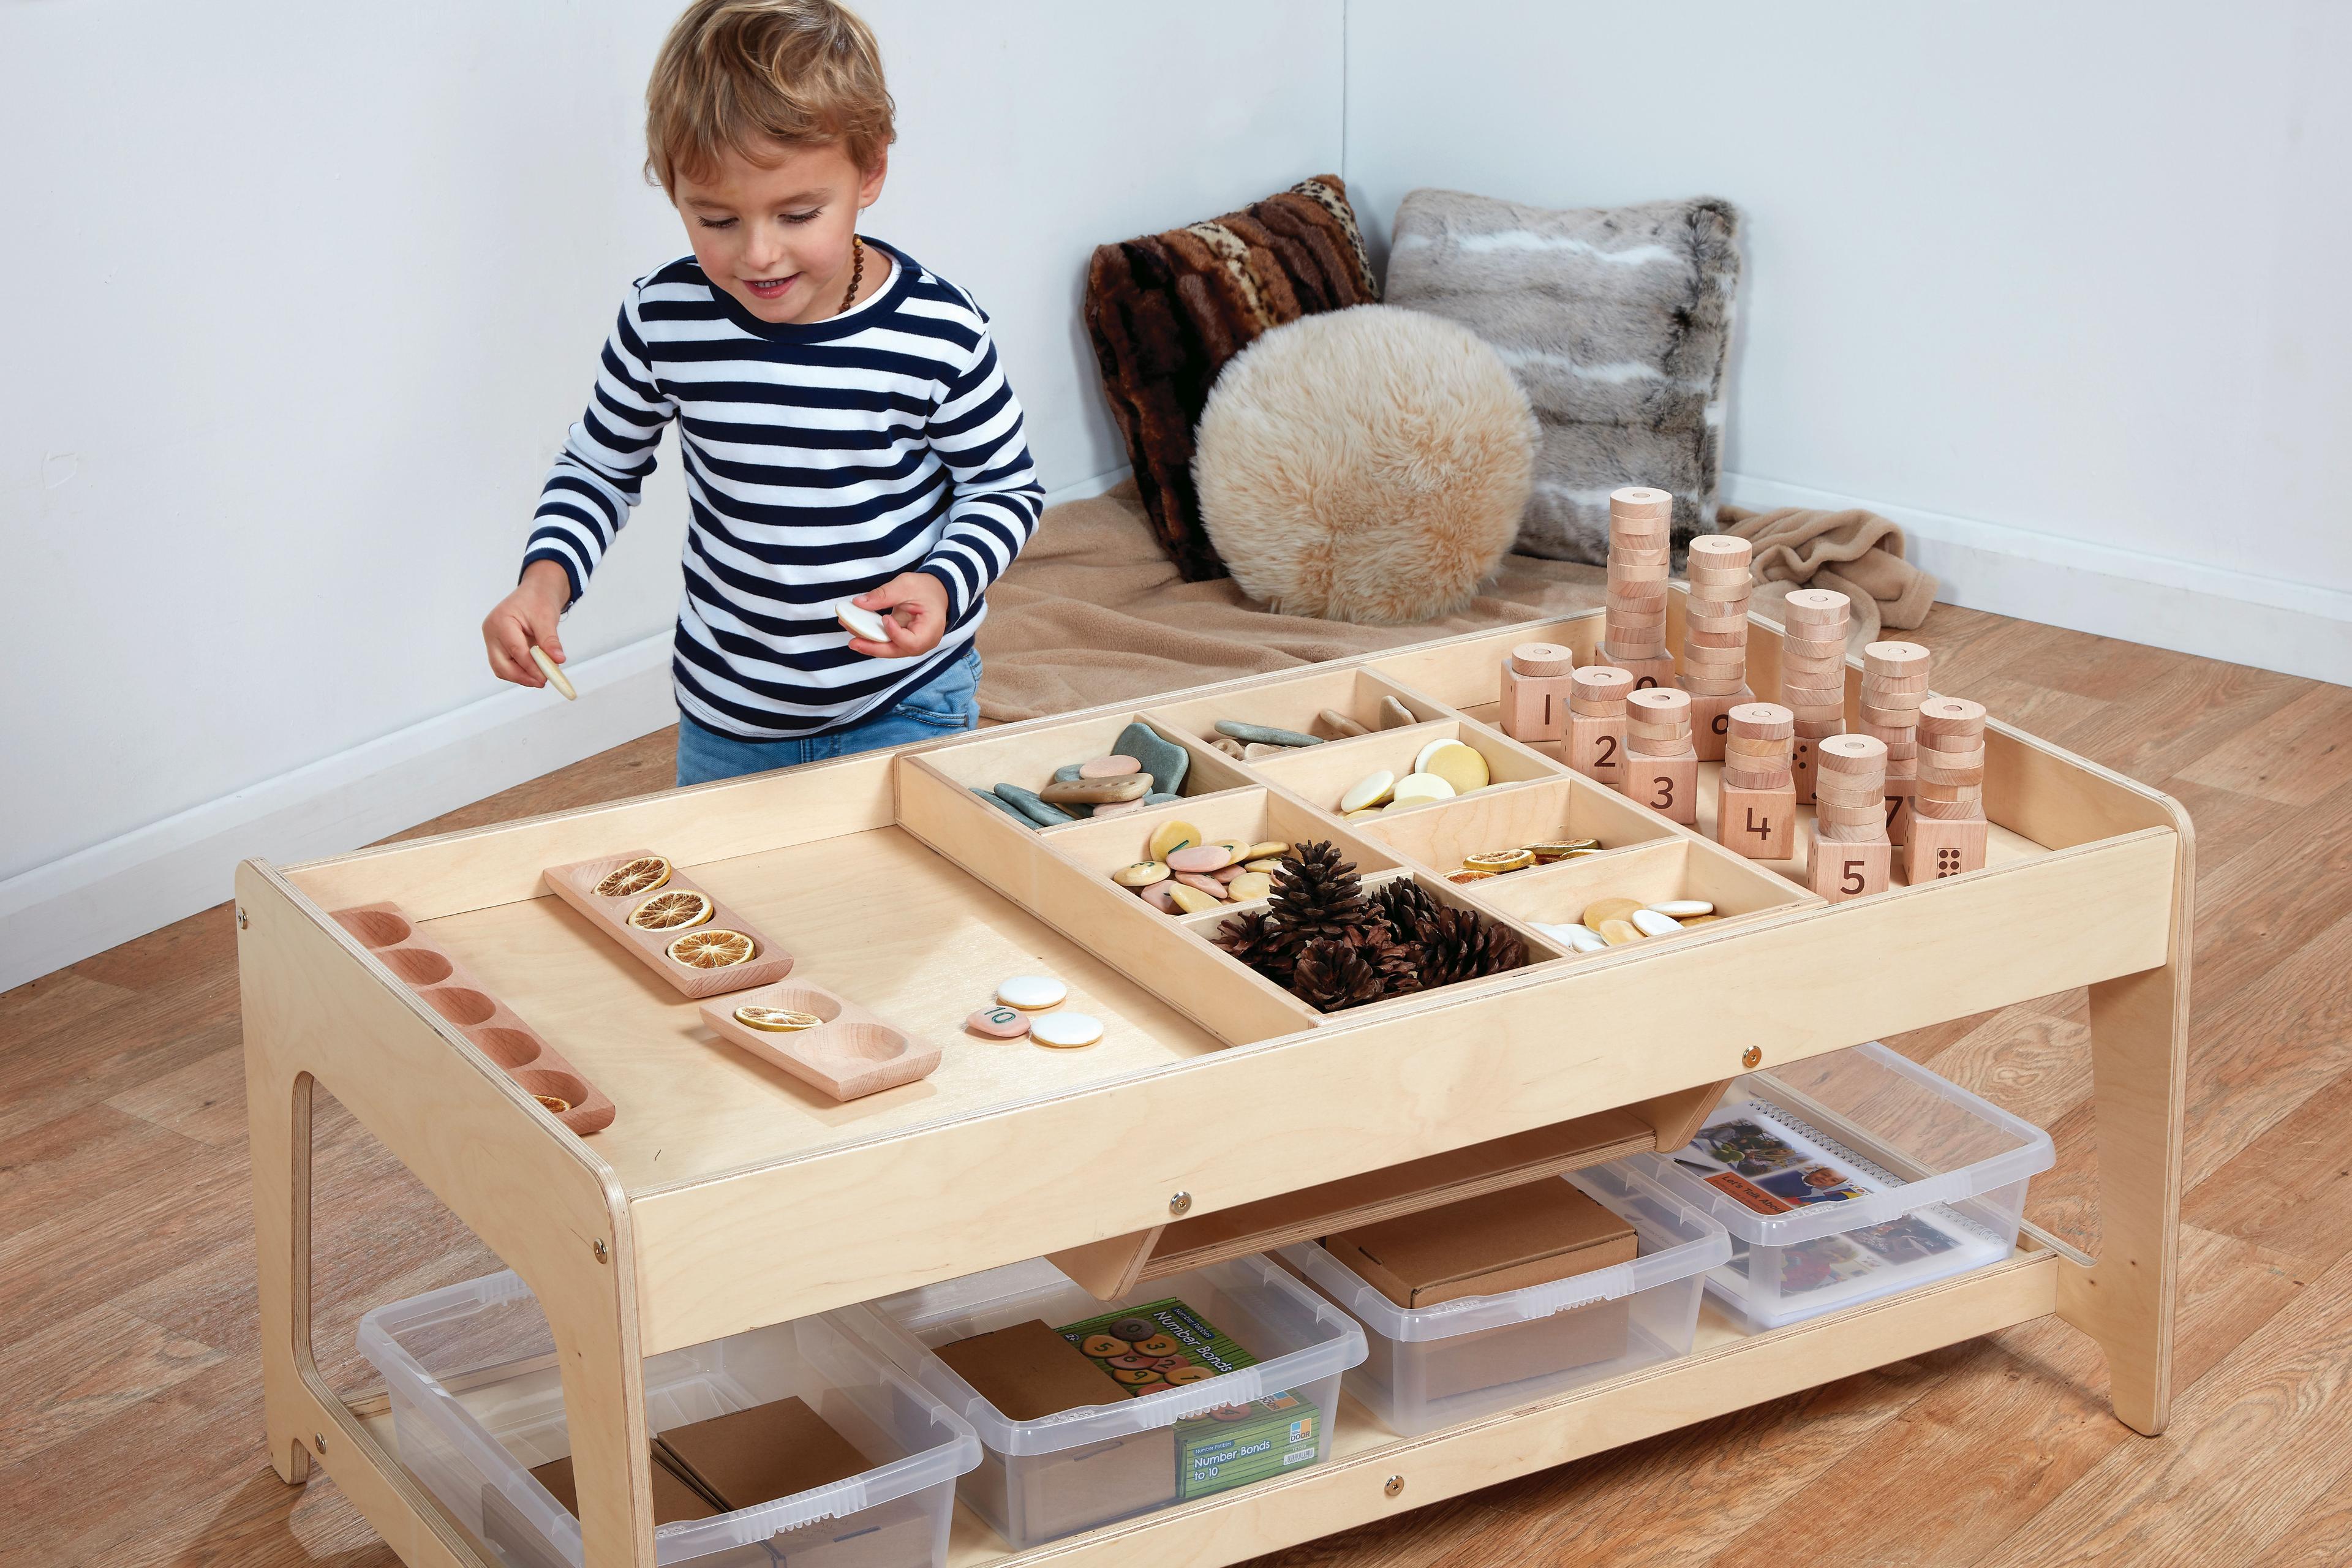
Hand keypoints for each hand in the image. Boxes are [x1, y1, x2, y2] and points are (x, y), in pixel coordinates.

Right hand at [482, 561, 572, 685]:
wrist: (535, 593)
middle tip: (542, 682)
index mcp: (500, 621)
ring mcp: (492, 641)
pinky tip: (535, 672)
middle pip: (501, 665)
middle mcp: (491, 632)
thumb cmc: (538, 601)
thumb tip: (558, 660)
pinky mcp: (497, 647)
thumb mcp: (546, 618)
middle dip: (522, 677)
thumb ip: (550, 641)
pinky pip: (506, 665)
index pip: (515, 650)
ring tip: (541, 678)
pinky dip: (520, 671)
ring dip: (521, 676)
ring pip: (502, 668)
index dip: (531, 667)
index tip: (546, 677)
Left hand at [848, 572, 949, 657]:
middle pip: (897, 651)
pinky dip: (871, 637)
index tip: (885, 618)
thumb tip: (858, 603)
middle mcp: (923, 642)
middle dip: (874, 647)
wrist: (936, 592)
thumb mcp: (906, 585)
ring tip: (849, 632)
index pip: (912, 642)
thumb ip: (883, 595)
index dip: (896, 634)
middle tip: (853, 642)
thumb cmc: (926, 588)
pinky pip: (886, 643)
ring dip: (868, 643)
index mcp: (931, 630)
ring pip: (889, 649)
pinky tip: (855, 629)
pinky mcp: (903, 641)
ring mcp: (913, 644)